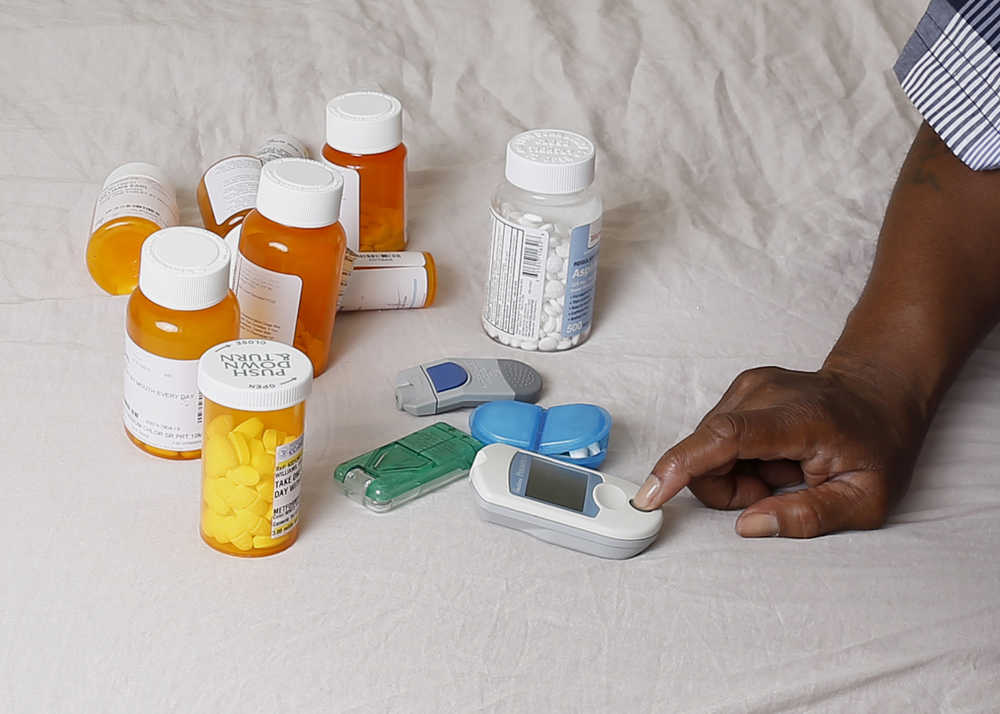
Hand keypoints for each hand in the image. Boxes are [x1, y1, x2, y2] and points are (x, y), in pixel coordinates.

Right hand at [632, 362, 928, 537]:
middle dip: (725, 487)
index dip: (683, 465)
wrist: (879, 393)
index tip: (651, 495)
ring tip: (779, 473)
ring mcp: (749, 385)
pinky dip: (734, 459)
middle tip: (773, 490)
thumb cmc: (877, 446)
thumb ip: (809, 517)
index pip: (726, 437)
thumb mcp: (867, 499)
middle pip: (706, 449)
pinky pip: (713, 437)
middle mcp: (765, 392)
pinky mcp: (740, 389)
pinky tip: (771, 456)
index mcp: (799, 418)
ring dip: (732, 474)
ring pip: (705, 446)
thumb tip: (749, 526)